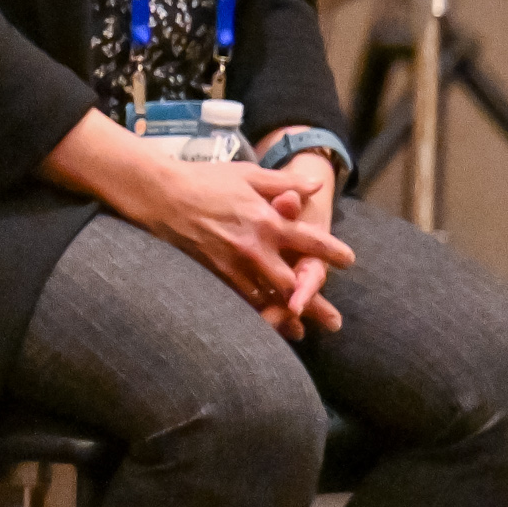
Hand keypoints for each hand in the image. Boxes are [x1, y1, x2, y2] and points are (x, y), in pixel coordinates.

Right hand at [123, 155, 353, 337]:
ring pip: (267, 299)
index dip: (333, 253)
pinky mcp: (212, 273)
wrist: (159, 193)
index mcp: (268, 220)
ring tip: (301, 332)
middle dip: (316, 304)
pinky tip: (262, 323)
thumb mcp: (248, 174)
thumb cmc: (204, 179)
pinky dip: (253, 313)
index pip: (311, 242)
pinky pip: (238, 299)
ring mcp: (232, 264)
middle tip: (334, 321)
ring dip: (286, 317)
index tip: (348, 261)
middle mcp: (255, 247)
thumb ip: (284, 182)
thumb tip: (314, 186)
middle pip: (294, 284)